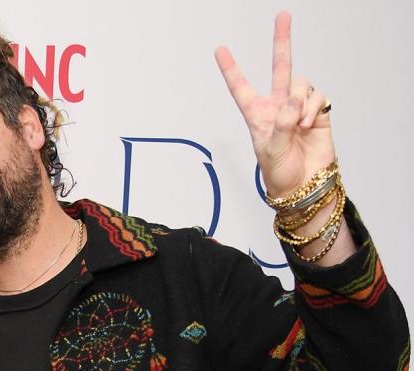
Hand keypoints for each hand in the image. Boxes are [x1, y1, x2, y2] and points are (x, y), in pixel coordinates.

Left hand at [215, 12, 333, 199]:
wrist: (304, 186)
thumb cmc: (280, 174)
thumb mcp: (270, 152)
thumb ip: (280, 125)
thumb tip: (292, 102)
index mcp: (257, 116)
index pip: (241, 88)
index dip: (231, 69)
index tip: (220, 50)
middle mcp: (278, 106)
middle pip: (281, 66)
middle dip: (282, 40)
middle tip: (283, 15)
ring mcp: (298, 107)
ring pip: (301, 83)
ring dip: (300, 101)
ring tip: (298, 125)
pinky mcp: (317, 112)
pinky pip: (316, 96)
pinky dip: (312, 108)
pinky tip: (308, 125)